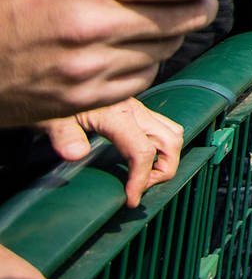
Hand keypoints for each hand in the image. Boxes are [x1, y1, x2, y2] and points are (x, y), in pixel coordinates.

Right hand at [0, 0, 230, 125]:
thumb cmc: (8, 0)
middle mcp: (95, 28)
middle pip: (186, 16)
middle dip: (202, 3)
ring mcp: (93, 69)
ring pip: (170, 47)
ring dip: (172, 32)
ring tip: (147, 19)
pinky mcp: (91, 99)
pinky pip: (147, 75)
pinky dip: (147, 60)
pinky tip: (125, 47)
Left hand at [39, 98, 183, 208]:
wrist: (56, 79)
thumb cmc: (52, 101)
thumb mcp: (52, 118)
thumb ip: (65, 136)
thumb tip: (76, 155)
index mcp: (117, 114)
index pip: (143, 151)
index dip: (141, 179)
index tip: (131, 199)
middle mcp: (135, 110)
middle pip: (170, 142)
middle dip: (164, 171)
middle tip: (141, 188)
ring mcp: (139, 108)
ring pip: (173, 133)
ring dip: (168, 158)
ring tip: (145, 175)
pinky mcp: (138, 109)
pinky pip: (164, 126)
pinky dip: (164, 146)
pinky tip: (143, 157)